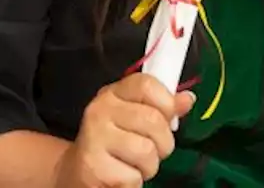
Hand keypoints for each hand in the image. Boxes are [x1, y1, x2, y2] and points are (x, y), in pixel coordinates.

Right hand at [54, 73, 196, 187]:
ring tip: (135, 165)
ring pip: (147, 151)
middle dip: (163, 143)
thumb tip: (187, 99)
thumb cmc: (113, 144)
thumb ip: (161, 107)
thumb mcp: (134, 118)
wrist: (76, 172)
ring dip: (150, 166)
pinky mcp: (93, 167)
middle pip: (153, 120)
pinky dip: (135, 182)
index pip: (146, 84)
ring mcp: (94, 138)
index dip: (166, 103)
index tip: (167, 118)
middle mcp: (100, 110)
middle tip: (152, 150)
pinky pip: (133, 177)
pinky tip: (122, 176)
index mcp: (113, 93)